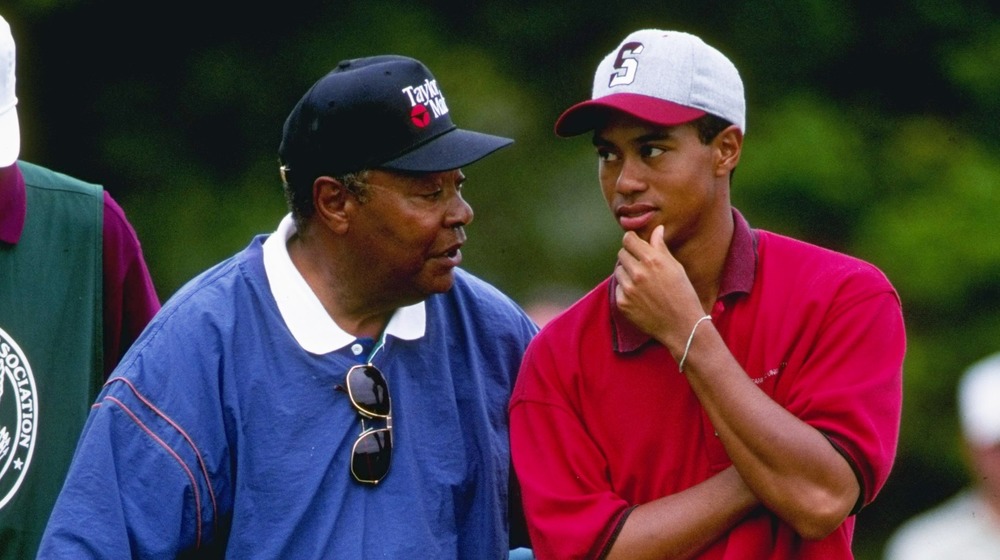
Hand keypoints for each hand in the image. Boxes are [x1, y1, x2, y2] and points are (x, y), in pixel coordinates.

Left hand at [614, 225, 705, 354]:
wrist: (682, 326)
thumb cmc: (683, 294)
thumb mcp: (675, 267)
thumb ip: (660, 247)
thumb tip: (657, 229)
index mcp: (652, 260)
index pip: (628, 239)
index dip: (631, 241)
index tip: (635, 245)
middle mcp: (638, 272)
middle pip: (621, 254)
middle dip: (630, 257)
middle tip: (642, 266)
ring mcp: (628, 288)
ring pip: (618, 271)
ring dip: (626, 273)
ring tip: (642, 283)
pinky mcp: (622, 303)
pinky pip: (618, 288)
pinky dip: (625, 290)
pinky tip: (640, 296)